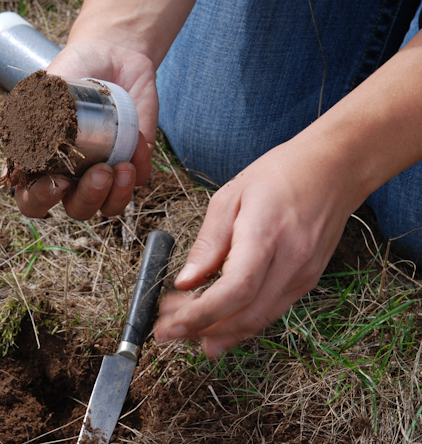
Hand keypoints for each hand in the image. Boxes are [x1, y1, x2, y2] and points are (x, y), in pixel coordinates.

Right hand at [14, 37, 157, 219]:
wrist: (113, 53)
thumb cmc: (73, 70)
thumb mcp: (46, 87)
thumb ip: (27, 115)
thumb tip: (15, 150)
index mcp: (43, 164)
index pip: (32, 200)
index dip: (41, 200)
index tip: (58, 181)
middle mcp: (73, 175)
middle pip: (76, 209)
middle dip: (89, 198)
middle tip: (100, 172)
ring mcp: (104, 171)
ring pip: (109, 206)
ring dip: (117, 195)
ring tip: (123, 167)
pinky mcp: (134, 162)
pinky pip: (139, 180)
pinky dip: (140, 168)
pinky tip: (140, 144)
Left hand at [153, 135, 361, 357]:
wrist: (334, 169)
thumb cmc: (279, 174)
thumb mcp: (229, 197)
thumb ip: (207, 244)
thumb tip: (184, 282)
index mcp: (266, 235)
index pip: (234, 290)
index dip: (200, 315)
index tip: (170, 326)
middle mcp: (290, 262)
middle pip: (245, 315)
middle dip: (201, 330)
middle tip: (166, 330)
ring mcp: (303, 276)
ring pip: (258, 321)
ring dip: (218, 332)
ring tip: (183, 327)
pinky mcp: (307, 282)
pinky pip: (270, 312)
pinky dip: (240, 323)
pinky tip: (215, 324)